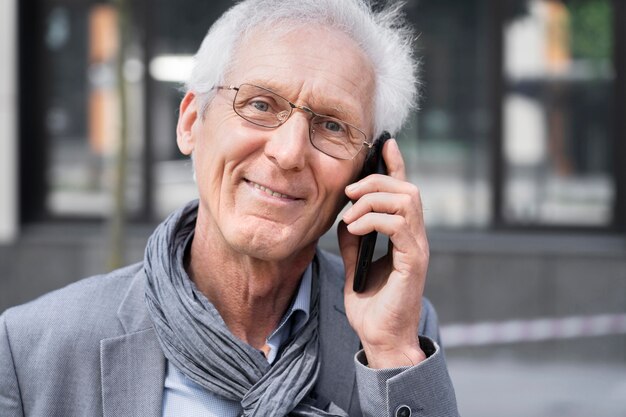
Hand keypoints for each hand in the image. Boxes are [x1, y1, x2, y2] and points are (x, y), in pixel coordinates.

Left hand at [338, 138, 427, 368]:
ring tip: (350, 215)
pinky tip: (355, 229)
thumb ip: (354, 237)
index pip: (403, 191)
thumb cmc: (371, 304)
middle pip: (406, 188)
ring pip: (407, 201)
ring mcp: (417, 248)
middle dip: (376, 181)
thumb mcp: (356, 263)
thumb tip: (346, 216)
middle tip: (349, 193)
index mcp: (403, 235)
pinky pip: (399, 226)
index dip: (395, 165)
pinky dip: (374, 221)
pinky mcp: (414, 261)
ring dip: (374, 200)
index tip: (384, 143)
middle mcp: (414, 237)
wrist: (380, 338)